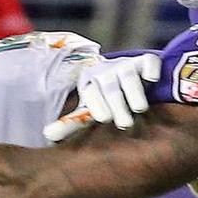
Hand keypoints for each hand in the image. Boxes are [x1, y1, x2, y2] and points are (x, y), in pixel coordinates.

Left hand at [43, 52, 162, 141]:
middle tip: (124, 124)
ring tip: (139, 109)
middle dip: (117, 105)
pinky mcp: (146, 61)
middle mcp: (106, 71)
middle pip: (110, 88)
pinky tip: (151, 80)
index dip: (98, 105)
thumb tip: (46, 136)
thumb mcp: (89, 110)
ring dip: (134, 92)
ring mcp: (126, 65)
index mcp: (89, 82)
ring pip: (128, 76)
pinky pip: (148, 62)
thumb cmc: (105, 100)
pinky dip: (150, 70)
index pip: (91, 93)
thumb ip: (71, 123)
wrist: (126, 75)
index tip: (104, 118)